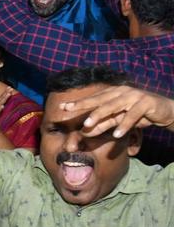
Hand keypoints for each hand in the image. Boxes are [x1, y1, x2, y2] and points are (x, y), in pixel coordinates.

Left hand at [58, 86, 173, 138]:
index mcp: (114, 93)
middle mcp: (122, 91)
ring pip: (113, 105)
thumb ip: (103, 124)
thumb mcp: (118, 120)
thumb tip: (85, 132)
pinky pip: (132, 115)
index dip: (78, 102)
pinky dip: (124, 125)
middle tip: (68, 110)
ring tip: (88, 124)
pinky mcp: (146, 103)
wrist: (166, 111)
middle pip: (99, 99)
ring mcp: (134, 96)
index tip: (62, 107)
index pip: (93, 98)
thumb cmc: (139, 114)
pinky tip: (116, 134)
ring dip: (99, 115)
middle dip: (83, 104)